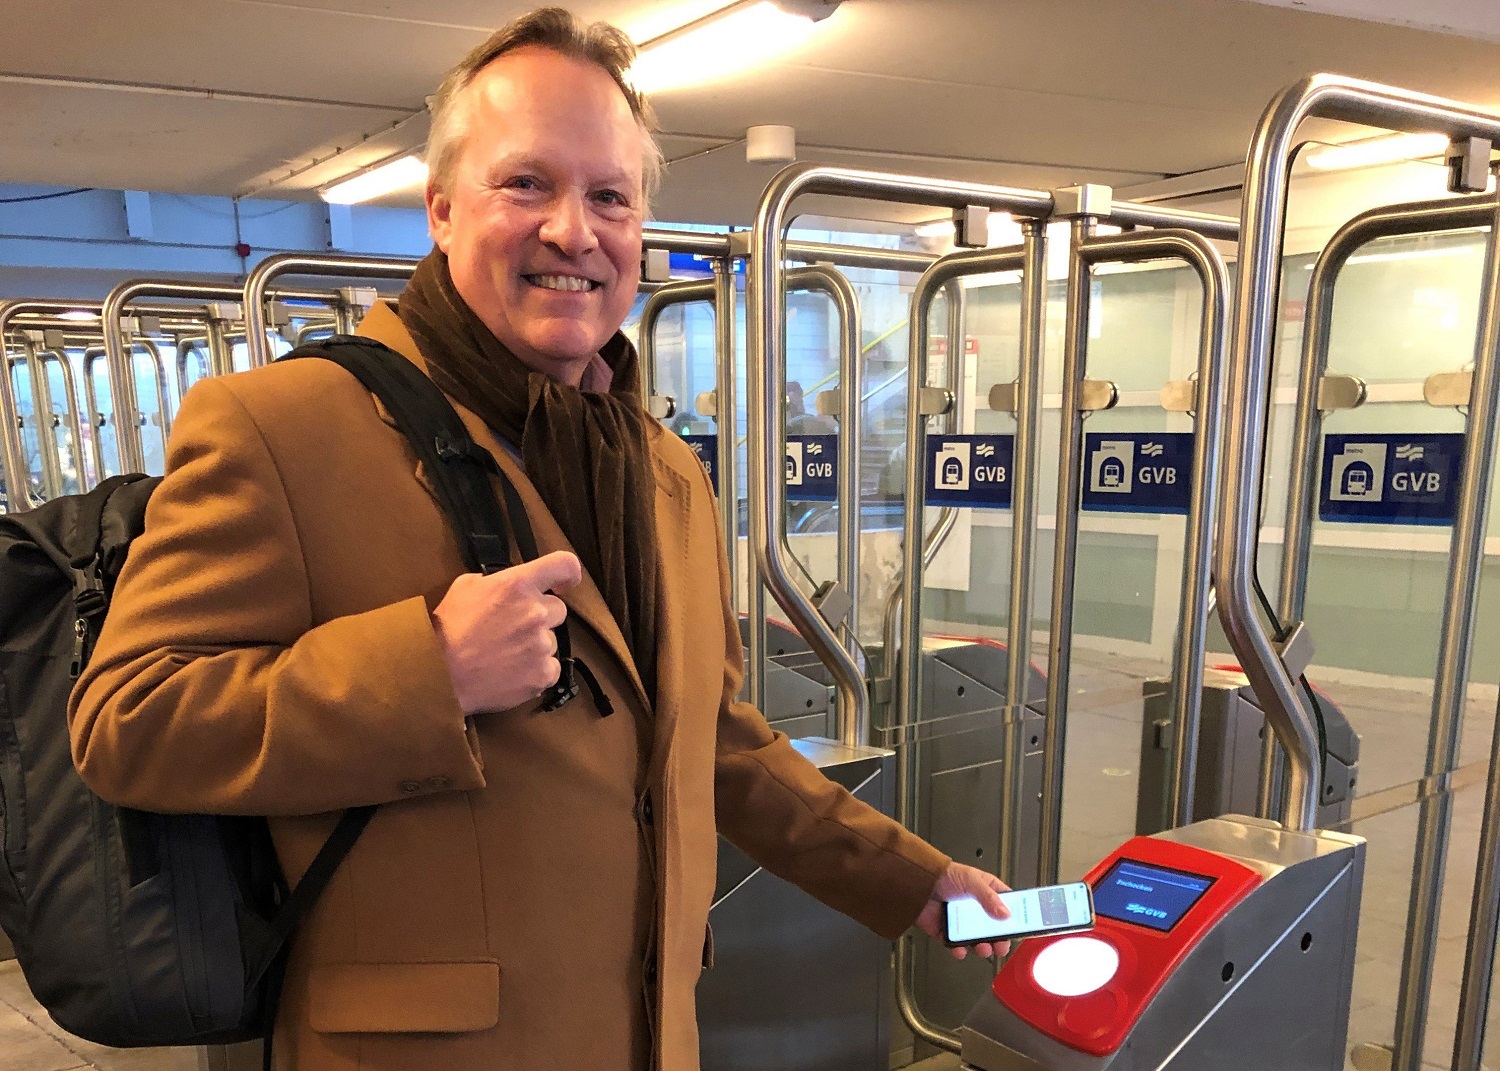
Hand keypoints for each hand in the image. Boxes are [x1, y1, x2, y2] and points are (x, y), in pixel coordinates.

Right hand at [432, 551, 582, 713]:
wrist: (439, 674)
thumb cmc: (447, 630)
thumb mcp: (465, 587)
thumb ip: (496, 581)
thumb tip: (511, 585)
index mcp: (518, 585)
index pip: (563, 564)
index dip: (568, 573)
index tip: (564, 584)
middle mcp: (535, 612)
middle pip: (558, 609)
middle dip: (540, 617)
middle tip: (513, 629)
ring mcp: (542, 644)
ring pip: (552, 640)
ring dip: (535, 645)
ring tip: (505, 655)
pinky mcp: (543, 673)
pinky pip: (551, 668)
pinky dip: (536, 671)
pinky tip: (512, 672)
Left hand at [915, 862, 1011, 960]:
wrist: (914, 882)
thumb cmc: (943, 874)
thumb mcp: (970, 880)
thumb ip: (988, 897)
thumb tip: (1005, 913)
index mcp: (987, 892)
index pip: (1008, 906)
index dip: (1017, 917)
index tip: (1024, 927)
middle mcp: (977, 909)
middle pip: (996, 928)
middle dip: (1001, 938)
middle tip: (1002, 944)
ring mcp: (963, 921)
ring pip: (979, 940)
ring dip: (983, 947)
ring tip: (982, 947)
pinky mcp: (948, 932)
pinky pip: (958, 945)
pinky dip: (960, 950)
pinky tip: (961, 949)